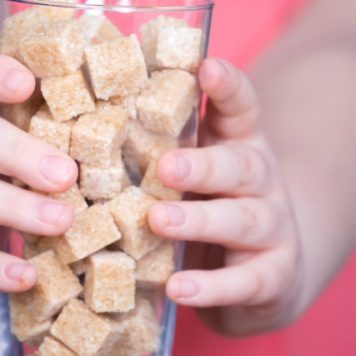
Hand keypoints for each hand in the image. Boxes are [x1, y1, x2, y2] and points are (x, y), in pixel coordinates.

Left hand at [148, 58, 302, 336]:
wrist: (271, 273)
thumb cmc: (210, 209)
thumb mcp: (193, 172)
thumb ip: (158, 146)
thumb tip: (82, 113)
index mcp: (239, 144)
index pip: (241, 106)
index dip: (227, 85)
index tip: (206, 66)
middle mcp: (262, 180)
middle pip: (240, 165)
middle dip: (202, 165)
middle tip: (164, 167)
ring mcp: (274, 228)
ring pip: (241, 219)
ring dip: (199, 221)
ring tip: (159, 223)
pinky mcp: (273, 276)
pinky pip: (244, 281)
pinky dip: (210, 286)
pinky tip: (178, 289)